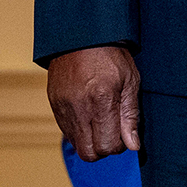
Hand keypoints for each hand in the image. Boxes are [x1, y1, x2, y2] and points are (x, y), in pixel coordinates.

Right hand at [47, 45, 141, 161]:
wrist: (81, 33)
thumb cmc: (110, 55)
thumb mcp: (130, 80)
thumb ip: (131, 115)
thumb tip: (132, 145)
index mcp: (101, 99)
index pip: (108, 146)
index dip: (120, 144)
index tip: (123, 130)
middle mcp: (79, 107)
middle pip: (90, 153)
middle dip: (103, 148)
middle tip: (111, 129)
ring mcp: (63, 106)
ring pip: (76, 145)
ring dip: (90, 140)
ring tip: (99, 119)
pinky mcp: (54, 103)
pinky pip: (66, 131)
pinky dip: (78, 130)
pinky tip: (87, 113)